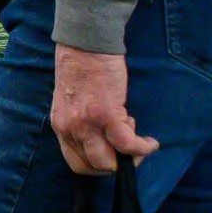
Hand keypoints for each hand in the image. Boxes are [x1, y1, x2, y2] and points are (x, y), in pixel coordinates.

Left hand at [50, 44, 157, 174]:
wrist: (85, 45)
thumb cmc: (82, 69)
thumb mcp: (71, 102)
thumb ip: (80, 123)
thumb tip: (102, 141)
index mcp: (61, 126)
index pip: (77, 163)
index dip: (99, 165)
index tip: (113, 154)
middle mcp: (70, 129)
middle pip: (93, 167)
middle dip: (116, 164)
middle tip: (129, 148)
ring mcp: (86, 124)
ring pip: (108, 162)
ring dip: (129, 157)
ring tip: (137, 138)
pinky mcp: (106, 115)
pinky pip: (128, 145)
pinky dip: (143, 147)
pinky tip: (150, 141)